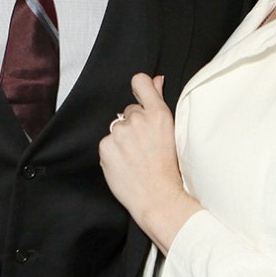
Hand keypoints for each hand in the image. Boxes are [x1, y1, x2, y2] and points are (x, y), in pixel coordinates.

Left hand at [99, 73, 199, 253]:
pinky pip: (106, 143)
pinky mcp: (105, 146)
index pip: (140, 82)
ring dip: (122, 139)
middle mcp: (138, 119)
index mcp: (158, 114)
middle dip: (134, 125)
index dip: (139, 87)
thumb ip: (158, 101)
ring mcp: (120, 133)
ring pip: (117, 128)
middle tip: (144, 146)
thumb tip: (156, 79)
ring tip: (135, 158)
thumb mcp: (170, 131)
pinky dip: (112, 152)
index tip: (140, 99)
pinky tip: (125, 164)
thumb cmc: (168, 167)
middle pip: (129, 110)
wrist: (158, 197)